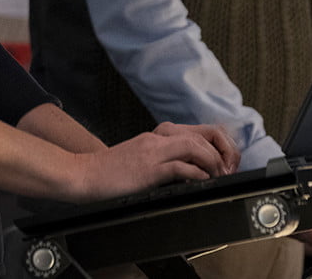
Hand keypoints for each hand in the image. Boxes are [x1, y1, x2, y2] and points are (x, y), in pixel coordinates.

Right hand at [64, 121, 238, 202]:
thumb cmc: (110, 171)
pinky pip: (179, 166)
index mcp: (159, 135)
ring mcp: (153, 152)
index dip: (220, 145)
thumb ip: (165, 157)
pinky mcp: (147, 169)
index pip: (201, 130)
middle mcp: (158, 138)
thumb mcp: (142, 157)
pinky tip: (202, 182)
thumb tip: (194, 169)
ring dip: (213, 162)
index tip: (225, 163)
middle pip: (203, 134)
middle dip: (224, 151)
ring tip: (218, 176)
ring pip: (195, 146)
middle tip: (228, 170)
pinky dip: (197, 173)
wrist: (83, 174)